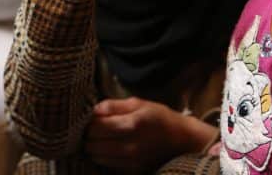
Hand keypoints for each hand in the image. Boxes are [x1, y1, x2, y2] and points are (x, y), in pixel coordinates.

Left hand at [84, 97, 216, 172]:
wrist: (182, 140)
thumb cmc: (160, 118)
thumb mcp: (139, 103)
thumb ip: (114, 105)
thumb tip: (94, 109)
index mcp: (132, 124)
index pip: (96, 128)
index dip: (90, 123)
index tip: (93, 119)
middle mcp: (131, 146)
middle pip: (93, 145)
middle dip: (90, 136)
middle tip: (95, 129)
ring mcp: (132, 162)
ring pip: (97, 158)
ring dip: (95, 148)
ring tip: (103, 139)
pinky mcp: (133, 171)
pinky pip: (108, 166)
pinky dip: (104, 157)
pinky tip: (111, 148)